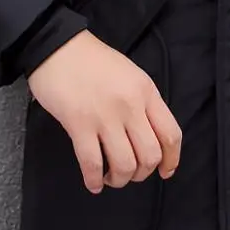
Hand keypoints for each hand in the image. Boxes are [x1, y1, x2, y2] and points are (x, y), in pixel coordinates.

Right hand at [27, 30, 181, 194]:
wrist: (57, 46)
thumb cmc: (93, 60)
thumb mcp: (131, 75)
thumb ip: (143, 102)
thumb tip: (149, 136)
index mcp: (146, 91)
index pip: (171, 134)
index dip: (171, 160)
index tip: (165, 171)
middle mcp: (130, 106)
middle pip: (150, 155)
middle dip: (142, 173)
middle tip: (130, 173)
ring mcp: (105, 116)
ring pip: (124, 164)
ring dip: (119, 179)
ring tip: (110, 176)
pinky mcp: (78, 124)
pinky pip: (92, 163)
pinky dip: (94, 180)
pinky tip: (93, 183)